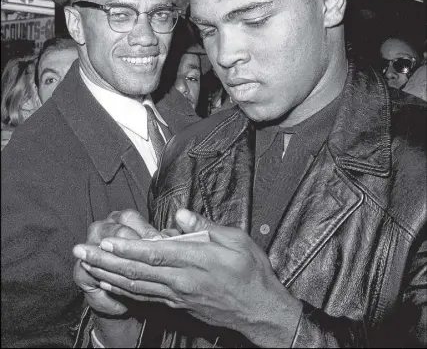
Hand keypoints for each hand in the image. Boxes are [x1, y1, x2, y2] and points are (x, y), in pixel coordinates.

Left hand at [75, 209, 302, 345]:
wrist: (260, 311)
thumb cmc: (252, 273)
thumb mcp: (237, 241)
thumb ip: (205, 226)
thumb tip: (180, 215)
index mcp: (197, 261)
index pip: (155, 254)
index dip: (127, 248)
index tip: (105, 241)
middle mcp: (181, 281)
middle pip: (136, 271)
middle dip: (105, 261)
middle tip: (81, 250)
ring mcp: (177, 296)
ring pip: (135, 286)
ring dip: (107, 275)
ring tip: (86, 265)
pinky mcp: (177, 305)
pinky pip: (144, 298)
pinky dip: (122, 292)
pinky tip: (108, 286)